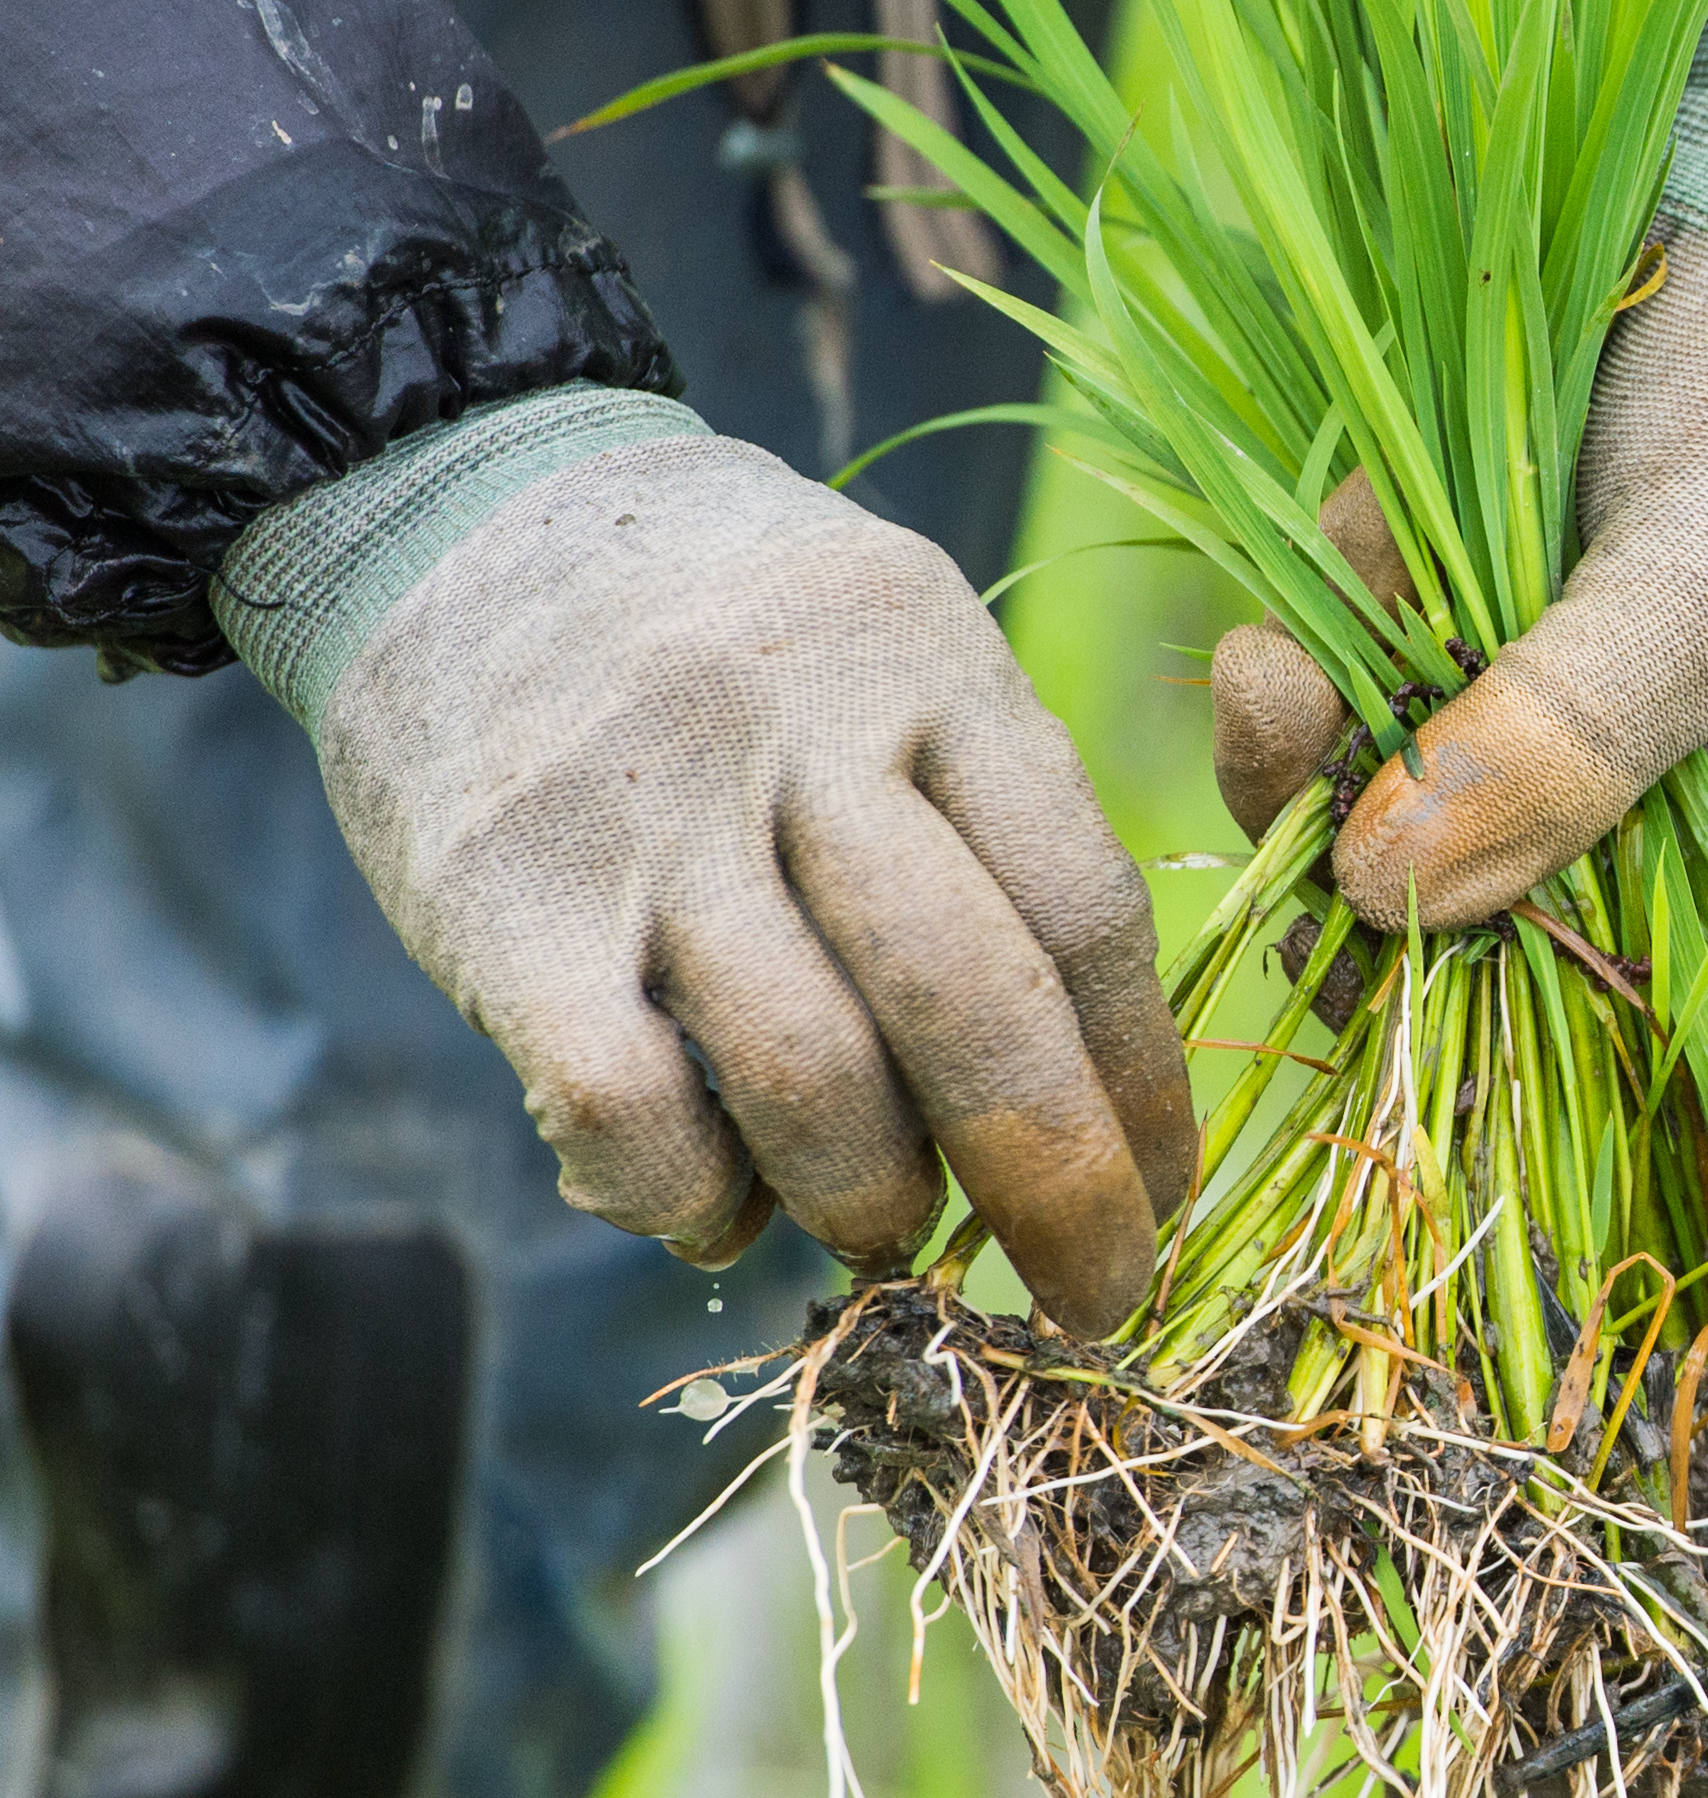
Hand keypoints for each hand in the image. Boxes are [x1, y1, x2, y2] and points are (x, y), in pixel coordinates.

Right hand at [217, 390, 1197, 1332]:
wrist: (452, 503)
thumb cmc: (728, 623)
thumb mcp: (895, 638)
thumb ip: (991, 812)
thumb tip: (1087, 1066)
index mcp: (929, 661)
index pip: (1082, 909)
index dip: (1142, 1084)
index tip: (1166, 1191)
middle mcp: (796, 731)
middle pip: (974, 1008)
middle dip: (1055, 1190)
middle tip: (1086, 1294)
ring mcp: (645, 817)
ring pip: (813, 1081)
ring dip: (872, 1204)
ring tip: (883, 1231)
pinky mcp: (502, 904)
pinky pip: (633, 1111)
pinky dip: (692, 1203)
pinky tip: (714, 1208)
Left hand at [1211, 0, 1707, 930]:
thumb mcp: (1707, 593)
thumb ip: (1554, 750)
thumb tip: (1379, 900)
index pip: (1573, 988)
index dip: (1433, 967)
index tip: (1321, 883)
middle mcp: (1663, 804)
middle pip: (1458, 895)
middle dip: (1344, 808)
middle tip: (1277, 691)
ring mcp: (1568, 700)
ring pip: (1387, 775)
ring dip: (1324, 696)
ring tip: (1308, 600)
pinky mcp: (1494, 599)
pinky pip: (1375, 654)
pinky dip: (1342, 602)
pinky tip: (1352, 527)